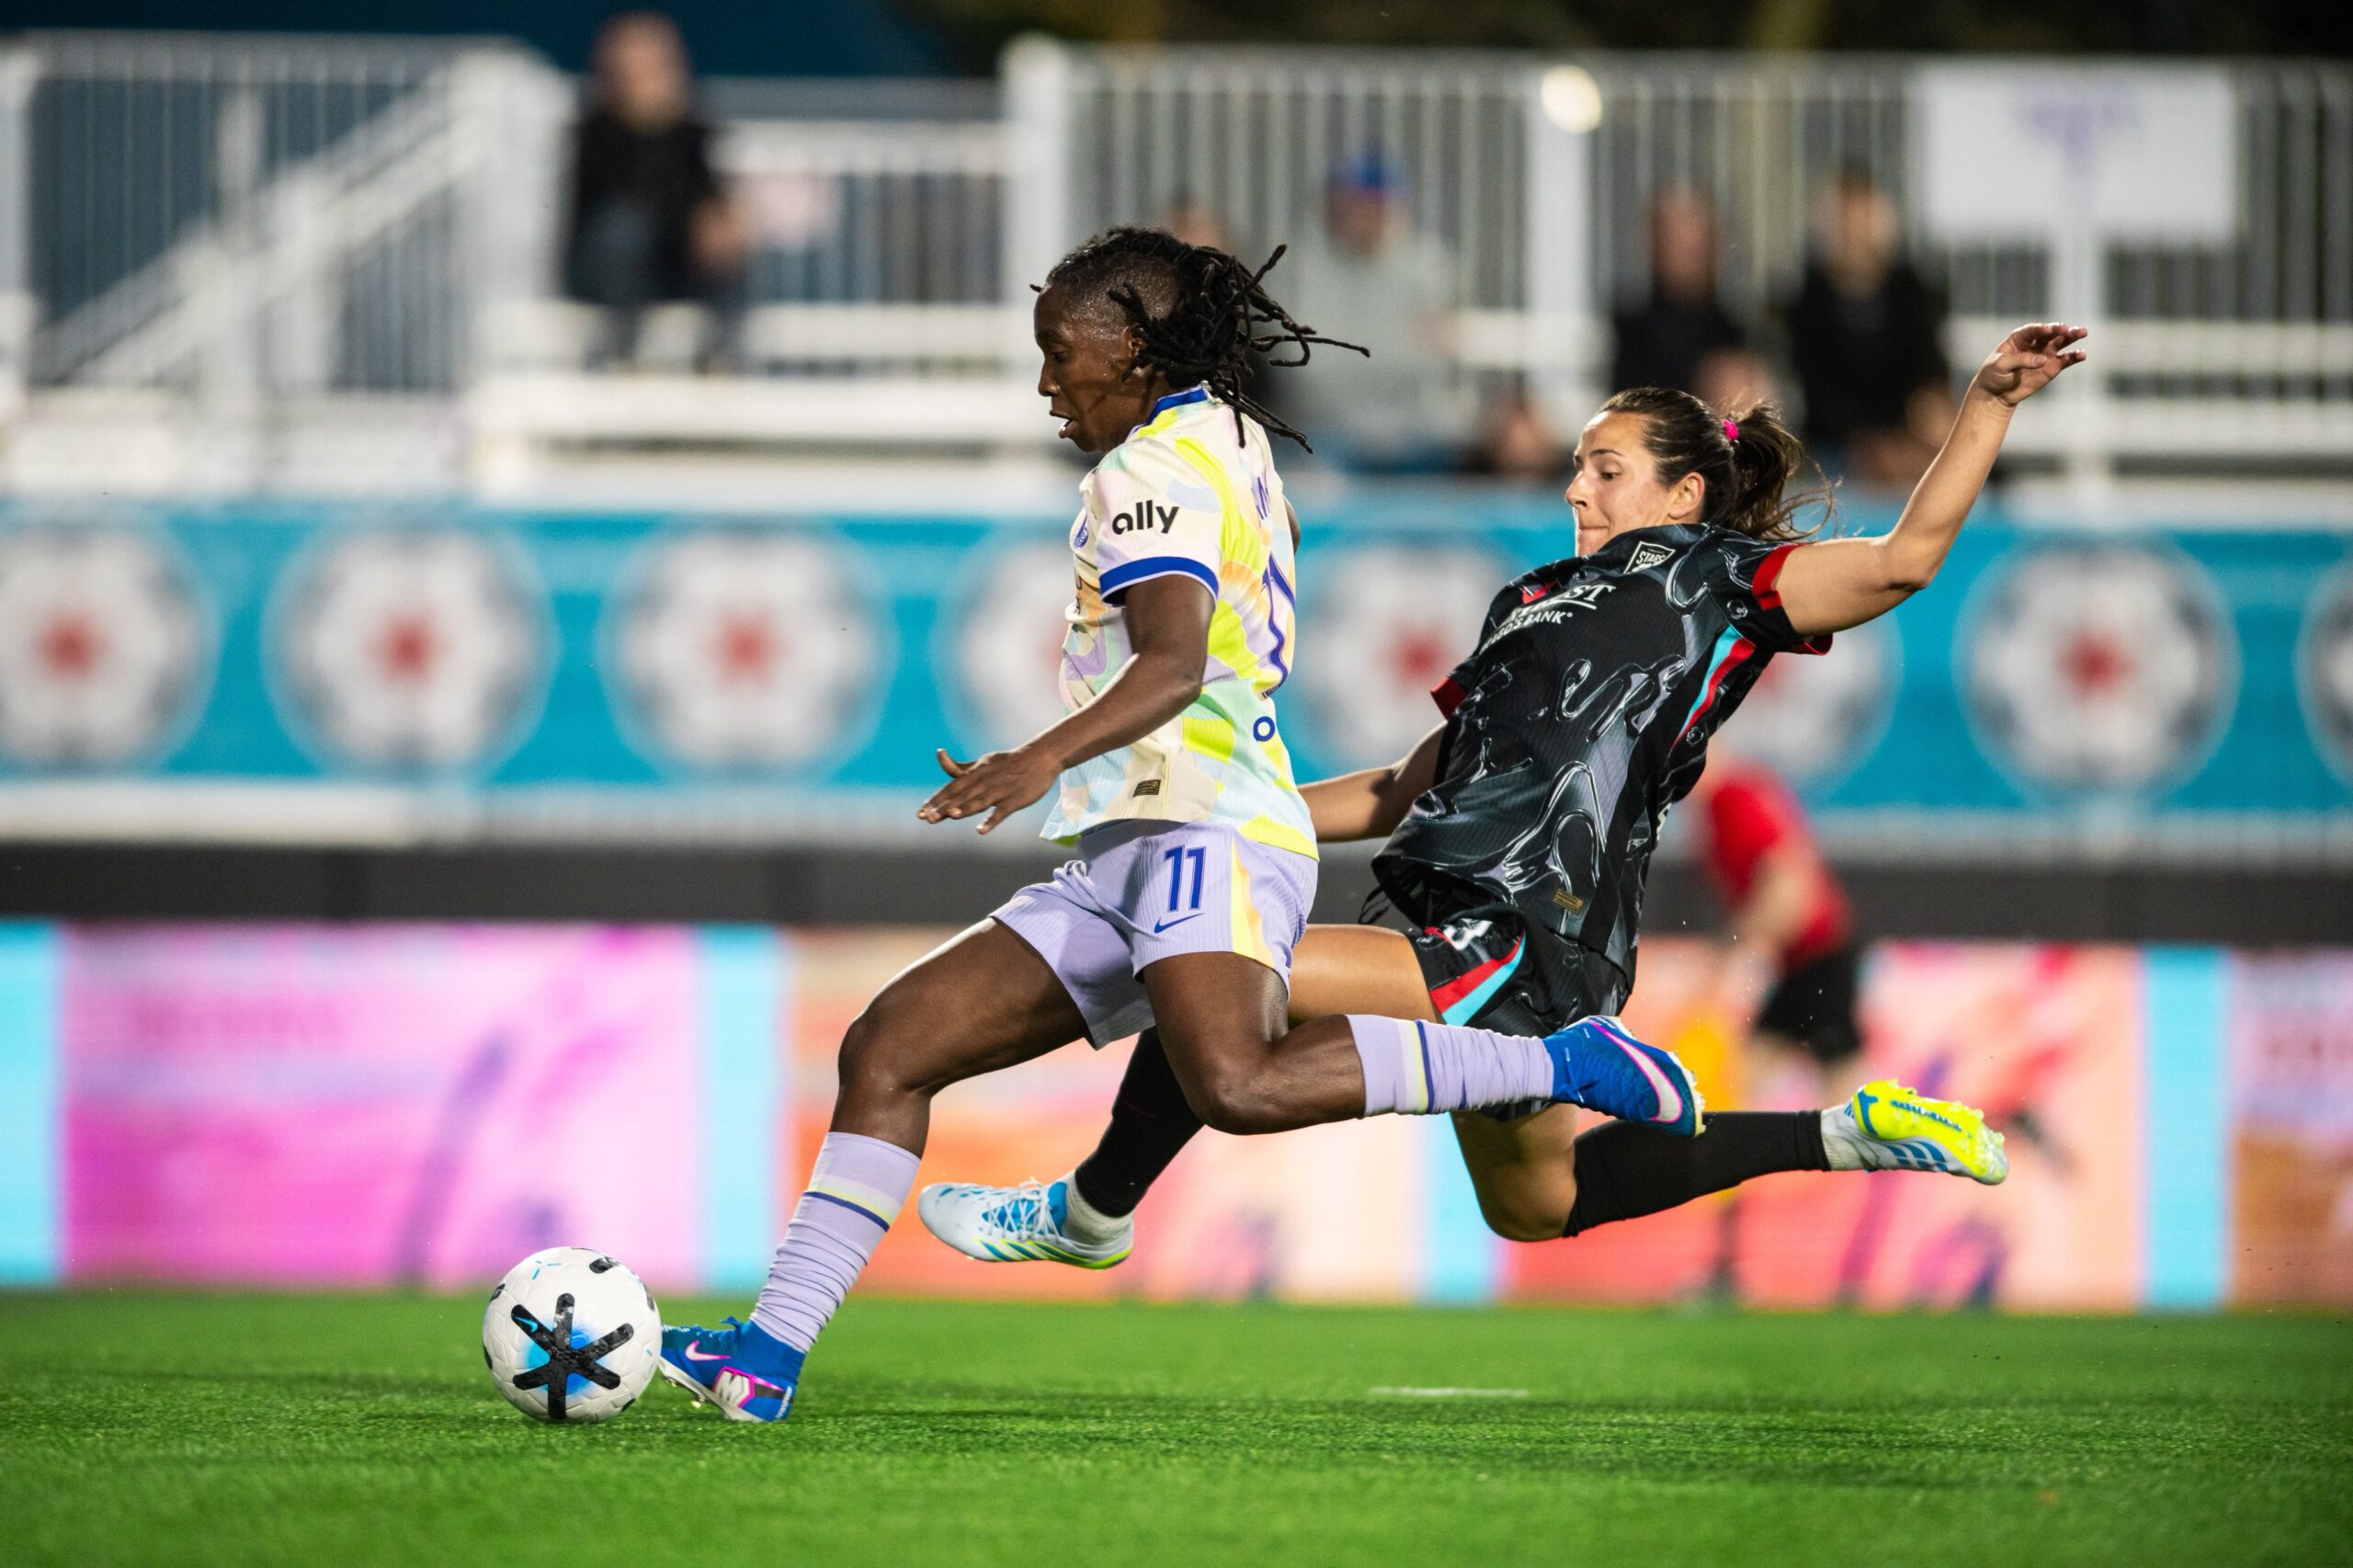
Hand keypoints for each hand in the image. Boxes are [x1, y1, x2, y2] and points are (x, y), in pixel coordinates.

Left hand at [917, 745, 1060, 834]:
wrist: (1040, 758)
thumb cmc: (1008, 763)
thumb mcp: (982, 762)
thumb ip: (959, 767)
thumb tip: (939, 755)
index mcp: (975, 774)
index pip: (951, 788)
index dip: (936, 800)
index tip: (920, 813)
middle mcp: (984, 782)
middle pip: (961, 796)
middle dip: (944, 808)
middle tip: (927, 819)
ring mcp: (999, 791)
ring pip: (978, 802)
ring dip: (964, 809)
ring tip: (950, 816)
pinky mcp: (1014, 800)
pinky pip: (1001, 812)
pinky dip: (991, 820)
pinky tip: (981, 830)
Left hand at [1971, 322, 2087, 407]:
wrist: (1997, 393)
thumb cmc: (1994, 375)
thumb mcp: (2001, 365)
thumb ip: (2021, 360)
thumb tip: (2043, 360)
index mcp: (2020, 337)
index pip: (2033, 330)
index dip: (2041, 329)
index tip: (2049, 330)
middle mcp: (2036, 342)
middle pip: (2051, 333)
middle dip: (2060, 329)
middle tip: (2068, 329)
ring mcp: (2046, 354)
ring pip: (2062, 342)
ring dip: (2072, 336)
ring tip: (2082, 332)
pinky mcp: (2053, 367)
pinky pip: (2066, 359)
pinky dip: (2075, 356)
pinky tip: (2082, 355)